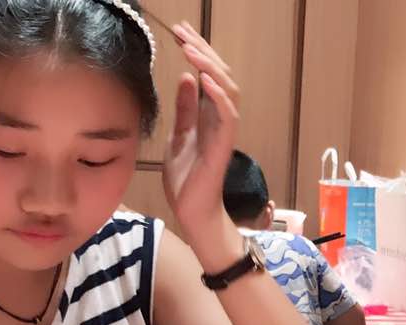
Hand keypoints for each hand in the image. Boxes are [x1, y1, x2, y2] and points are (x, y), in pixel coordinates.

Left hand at [161, 20, 242, 262]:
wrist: (193, 212)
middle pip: (220, 75)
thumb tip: (185, 79)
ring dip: (209, 67)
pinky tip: (204, 79)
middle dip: (202, 50)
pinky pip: (227, 115)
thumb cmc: (187, 180)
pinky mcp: (223, 146)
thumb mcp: (179, 136)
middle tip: (183, 31)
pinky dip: (217, 95)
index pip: (208, 75)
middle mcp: (220, 119)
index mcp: (209, 116)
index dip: (197, 52)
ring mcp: (224, 131)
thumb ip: (185, 109)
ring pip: (226, 90)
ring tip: (191, 49)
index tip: (180, 32)